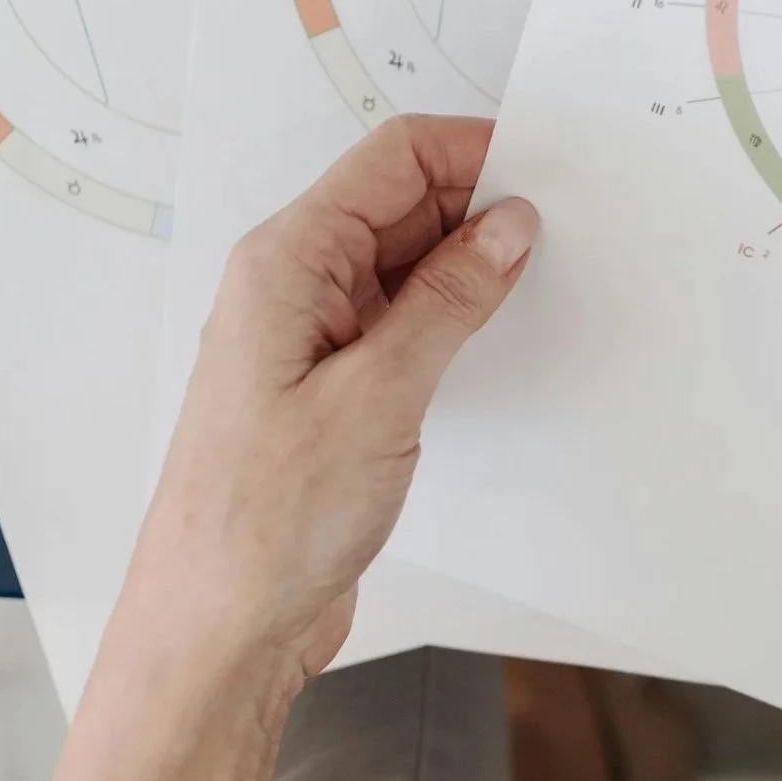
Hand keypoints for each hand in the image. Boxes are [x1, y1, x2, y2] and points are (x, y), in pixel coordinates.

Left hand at [128, 114, 537, 688]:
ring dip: (469, 267)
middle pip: (401, 204)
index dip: (471, 152)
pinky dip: (451, 318)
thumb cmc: (265, 520)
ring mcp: (310, 337)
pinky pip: (400, 322)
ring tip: (541, 284)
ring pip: (405, 264)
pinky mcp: (332, 386)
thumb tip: (507, 225)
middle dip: (480, 207)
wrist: (219, 628)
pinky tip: (495, 337)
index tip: (545, 171)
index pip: (391, 159)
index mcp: (286, 263)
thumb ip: (448, 300)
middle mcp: (292, 286)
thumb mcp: (379, 395)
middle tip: (561, 232)